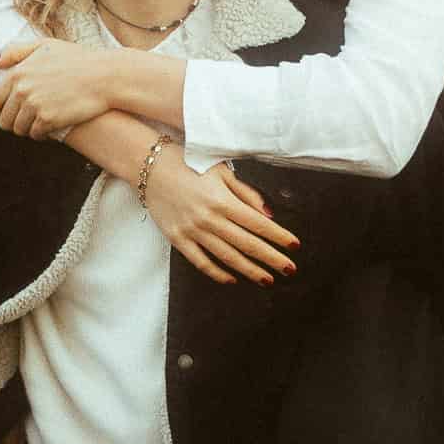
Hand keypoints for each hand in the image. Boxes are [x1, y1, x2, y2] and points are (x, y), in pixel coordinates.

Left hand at [0, 40, 111, 138]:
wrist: (104, 76)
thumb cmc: (78, 59)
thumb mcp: (46, 46)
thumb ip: (17, 52)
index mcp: (17, 73)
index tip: (4, 115)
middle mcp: (22, 90)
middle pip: (4, 119)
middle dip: (12, 123)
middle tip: (24, 123)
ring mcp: (34, 106)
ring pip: (18, 129)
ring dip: (26, 130)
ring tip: (37, 125)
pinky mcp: (48, 120)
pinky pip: (35, 134)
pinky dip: (40, 134)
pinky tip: (49, 129)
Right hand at [144, 151, 299, 284]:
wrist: (149, 166)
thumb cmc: (188, 164)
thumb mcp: (222, 171)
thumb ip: (246, 194)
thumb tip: (269, 216)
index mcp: (223, 200)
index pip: (258, 224)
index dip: (279, 237)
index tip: (294, 246)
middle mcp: (209, 219)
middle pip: (247, 244)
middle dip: (271, 258)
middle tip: (289, 269)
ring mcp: (192, 231)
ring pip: (227, 257)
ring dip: (249, 270)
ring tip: (267, 278)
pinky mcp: (177, 239)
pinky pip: (201, 262)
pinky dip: (217, 273)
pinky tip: (232, 279)